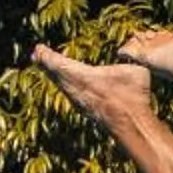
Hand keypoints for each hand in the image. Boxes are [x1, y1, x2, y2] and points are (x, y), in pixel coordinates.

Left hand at [29, 45, 152, 125]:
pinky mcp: (84, 108)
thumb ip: (130, 59)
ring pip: (61, 84)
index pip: (60, 63)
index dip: (48, 56)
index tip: (38, 48)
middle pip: (56, 73)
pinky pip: (68, 93)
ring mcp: (78, 100)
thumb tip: (134, 51)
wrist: (130, 124)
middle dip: (45, 63)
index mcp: (84, 75)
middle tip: (36, 54)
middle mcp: (76, 88)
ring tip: (44, 65)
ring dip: (52, 74)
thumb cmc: (133, 95)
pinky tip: (63, 84)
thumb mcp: (136, 71)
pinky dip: (62, 85)